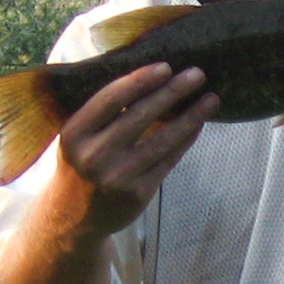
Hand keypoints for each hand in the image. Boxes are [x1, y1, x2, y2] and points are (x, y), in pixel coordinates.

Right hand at [52, 62, 218, 235]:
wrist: (72, 217)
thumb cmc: (80, 165)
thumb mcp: (78, 138)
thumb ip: (103, 114)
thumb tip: (149, 81)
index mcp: (75, 133)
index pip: (110, 98)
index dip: (139, 81)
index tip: (165, 66)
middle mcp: (94, 154)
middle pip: (140, 116)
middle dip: (172, 92)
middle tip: (197, 74)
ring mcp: (117, 176)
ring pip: (161, 140)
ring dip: (190, 117)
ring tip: (211, 99)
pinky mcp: (137, 193)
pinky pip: (168, 160)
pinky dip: (185, 140)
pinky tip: (198, 125)